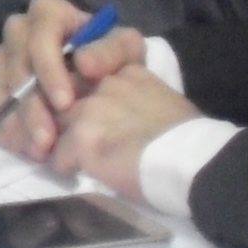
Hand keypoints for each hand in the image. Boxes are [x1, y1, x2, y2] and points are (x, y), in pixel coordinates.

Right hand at [0, 0, 148, 161]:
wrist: (100, 76)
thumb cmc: (112, 57)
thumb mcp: (125, 49)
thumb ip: (111, 51)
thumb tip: (83, 62)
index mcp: (48, 13)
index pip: (40, 36)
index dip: (48, 70)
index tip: (65, 103)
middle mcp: (18, 31)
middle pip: (14, 67)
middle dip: (30, 106)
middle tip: (47, 139)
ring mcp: (2, 58)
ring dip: (16, 123)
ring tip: (37, 151)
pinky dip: (4, 128)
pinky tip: (23, 147)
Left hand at [41, 64, 199, 199]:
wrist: (194, 162)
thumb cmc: (186, 141)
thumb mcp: (160, 103)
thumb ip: (130, 101)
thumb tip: (113, 118)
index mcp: (127, 72)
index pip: (83, 76)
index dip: (80, 100)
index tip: (87, 118)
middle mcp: (105, 83)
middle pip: (62, 99)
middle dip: (62, 123)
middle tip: (73, 144)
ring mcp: (91, 108)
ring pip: (53, 127)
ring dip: (61, 146)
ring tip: (78, 162)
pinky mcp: (82, 137)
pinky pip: (57, 156)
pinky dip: (68, 169)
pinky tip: (87, 175)